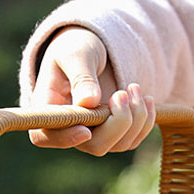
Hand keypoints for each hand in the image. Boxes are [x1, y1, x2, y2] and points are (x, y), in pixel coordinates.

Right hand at [28, 26, 155, 155]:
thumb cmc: (76, 47)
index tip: (86, 131)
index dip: (65, 139)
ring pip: (117, 145)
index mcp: (48, 109)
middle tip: (124, 92)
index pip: (46, 136)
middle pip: (93, 145)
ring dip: (135, 118)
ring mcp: (92, 135)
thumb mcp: (76, 53)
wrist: (92, 50)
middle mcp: (69, 129)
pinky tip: (146, 99)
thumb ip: (81, 75)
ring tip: (135, 88)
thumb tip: (88, 102)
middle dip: (117, 122)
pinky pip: (132, 140)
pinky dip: (144, 122)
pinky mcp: (113, 135)